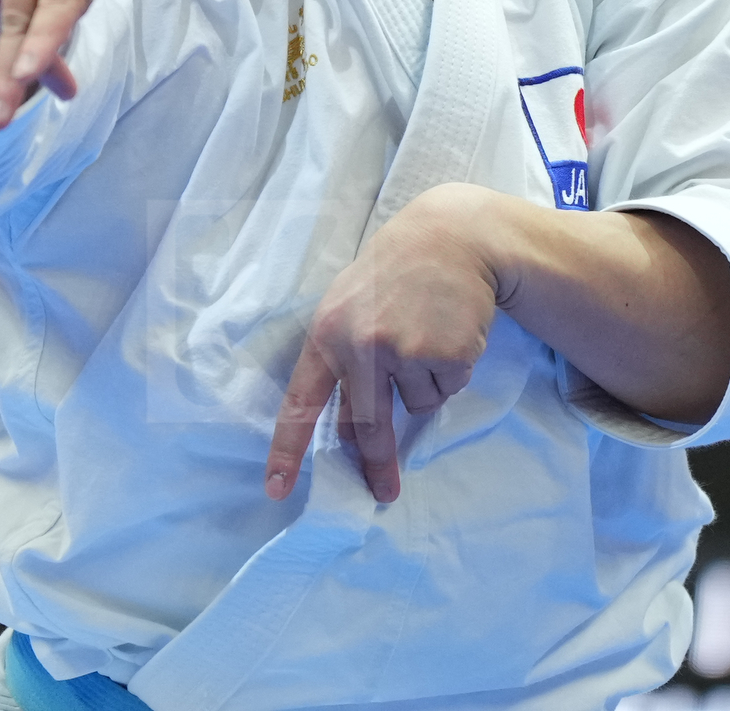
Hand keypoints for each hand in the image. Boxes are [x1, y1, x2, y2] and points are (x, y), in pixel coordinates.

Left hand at [264, 184, 502, 505]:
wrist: (449, 238)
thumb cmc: (393, 277)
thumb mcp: (351, 309)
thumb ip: (345, 364)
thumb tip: (353, 435)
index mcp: (327, 335)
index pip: (302, 402)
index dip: (288, 449)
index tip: (279, 490)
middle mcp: (362, 347)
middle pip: (368, 426)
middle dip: (377, 465)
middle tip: (384, 493)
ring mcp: (406, 351)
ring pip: (415, 406)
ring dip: (424, 385)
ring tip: (425, 335)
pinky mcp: (446, 355)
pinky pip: (446, 391)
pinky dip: (450, 373)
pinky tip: (448, 333)